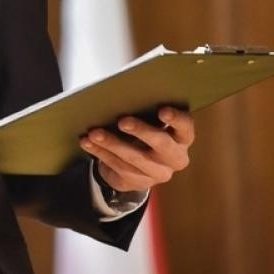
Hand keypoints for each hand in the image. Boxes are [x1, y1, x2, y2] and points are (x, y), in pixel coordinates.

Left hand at [79, 106, 194, 193]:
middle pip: (161, 144)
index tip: (162, 110)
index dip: (177, 119)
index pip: (186, 128)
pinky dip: (100, 152)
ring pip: (133, 157)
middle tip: (123, 121)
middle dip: (142, 132)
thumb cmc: (144, 135)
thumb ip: (147, 112)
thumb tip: (125, 92)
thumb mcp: (151, 123)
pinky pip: (116, 166)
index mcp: (182, 138)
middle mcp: (174, 158)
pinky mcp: (136, 181)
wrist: (136, 167)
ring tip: (94, 133)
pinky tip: (87, 142)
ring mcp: (156, 173)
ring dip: (111, 143)